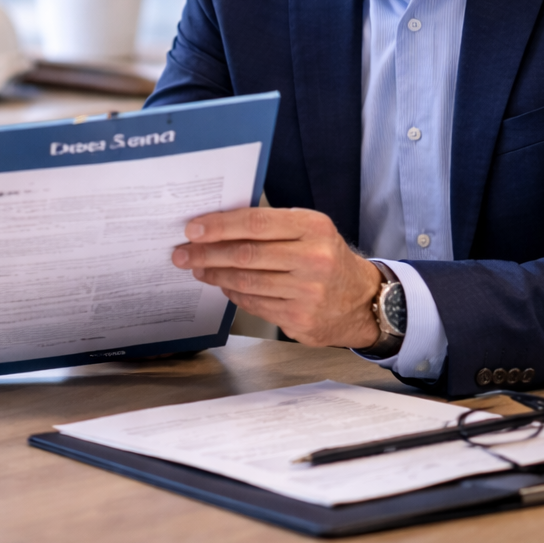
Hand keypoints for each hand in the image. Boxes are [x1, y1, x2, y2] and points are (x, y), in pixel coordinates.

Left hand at [171, 207, 382, 347]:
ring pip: (246, 282)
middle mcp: (313, 259)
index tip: (192, 229)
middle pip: (246, 255)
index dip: (219, 226)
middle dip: (207, 253)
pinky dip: (233, 293)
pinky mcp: (300, 319)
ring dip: (215, 275)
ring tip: (198, 268)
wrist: (362, 300)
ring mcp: (308, 293)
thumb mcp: (309, 230)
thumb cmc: (325, 257)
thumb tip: (216, 226)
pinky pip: (254, 304)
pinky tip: (224, 285)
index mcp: (313, 228)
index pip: (255, 223)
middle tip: (181, 253)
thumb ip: (270, 226)